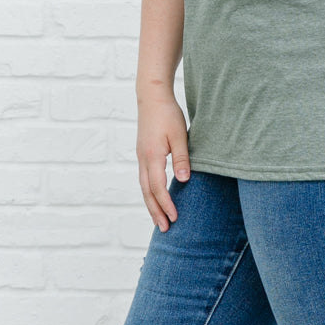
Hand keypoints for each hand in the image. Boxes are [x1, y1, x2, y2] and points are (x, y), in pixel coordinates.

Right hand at [136, 90, 190, 230]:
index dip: (166, 204)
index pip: (158, 187)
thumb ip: (182, 158)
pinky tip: (155, 197)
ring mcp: (141, 157)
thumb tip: (183, 180)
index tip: (175, 218)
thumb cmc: (168, 114)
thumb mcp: (180, 135)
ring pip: (144, 187)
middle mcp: (143, 159)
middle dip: (155, 211)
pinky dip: (149, 192)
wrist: (151, 96)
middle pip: (147, 192)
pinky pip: (144, 178)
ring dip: (151, 204)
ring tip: (159, 219)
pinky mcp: (143, 153)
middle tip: (164, 229)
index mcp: (152, 156)